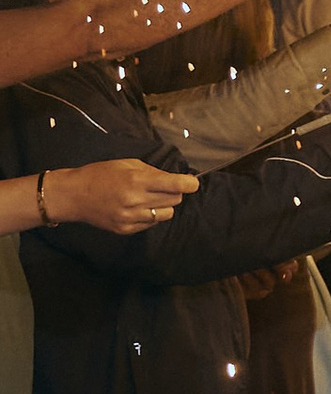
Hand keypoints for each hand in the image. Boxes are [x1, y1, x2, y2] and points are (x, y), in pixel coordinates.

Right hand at [44, 155, 197, 232]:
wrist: (74, 196)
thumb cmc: (100, 174)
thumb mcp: (126, 164)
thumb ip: (152, 171)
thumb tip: (175, 178)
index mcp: (136, 181)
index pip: (174, 185)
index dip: (189, 184)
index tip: (193, 184)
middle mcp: (135, 201)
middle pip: (174, 200)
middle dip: (174, 192)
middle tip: (163, 187)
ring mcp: (131, 218)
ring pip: (166, 214)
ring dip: (164, 205)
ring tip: (149, 198)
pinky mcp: (126, 229)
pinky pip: (151, 223)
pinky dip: (150, 215)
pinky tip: (137, 208)